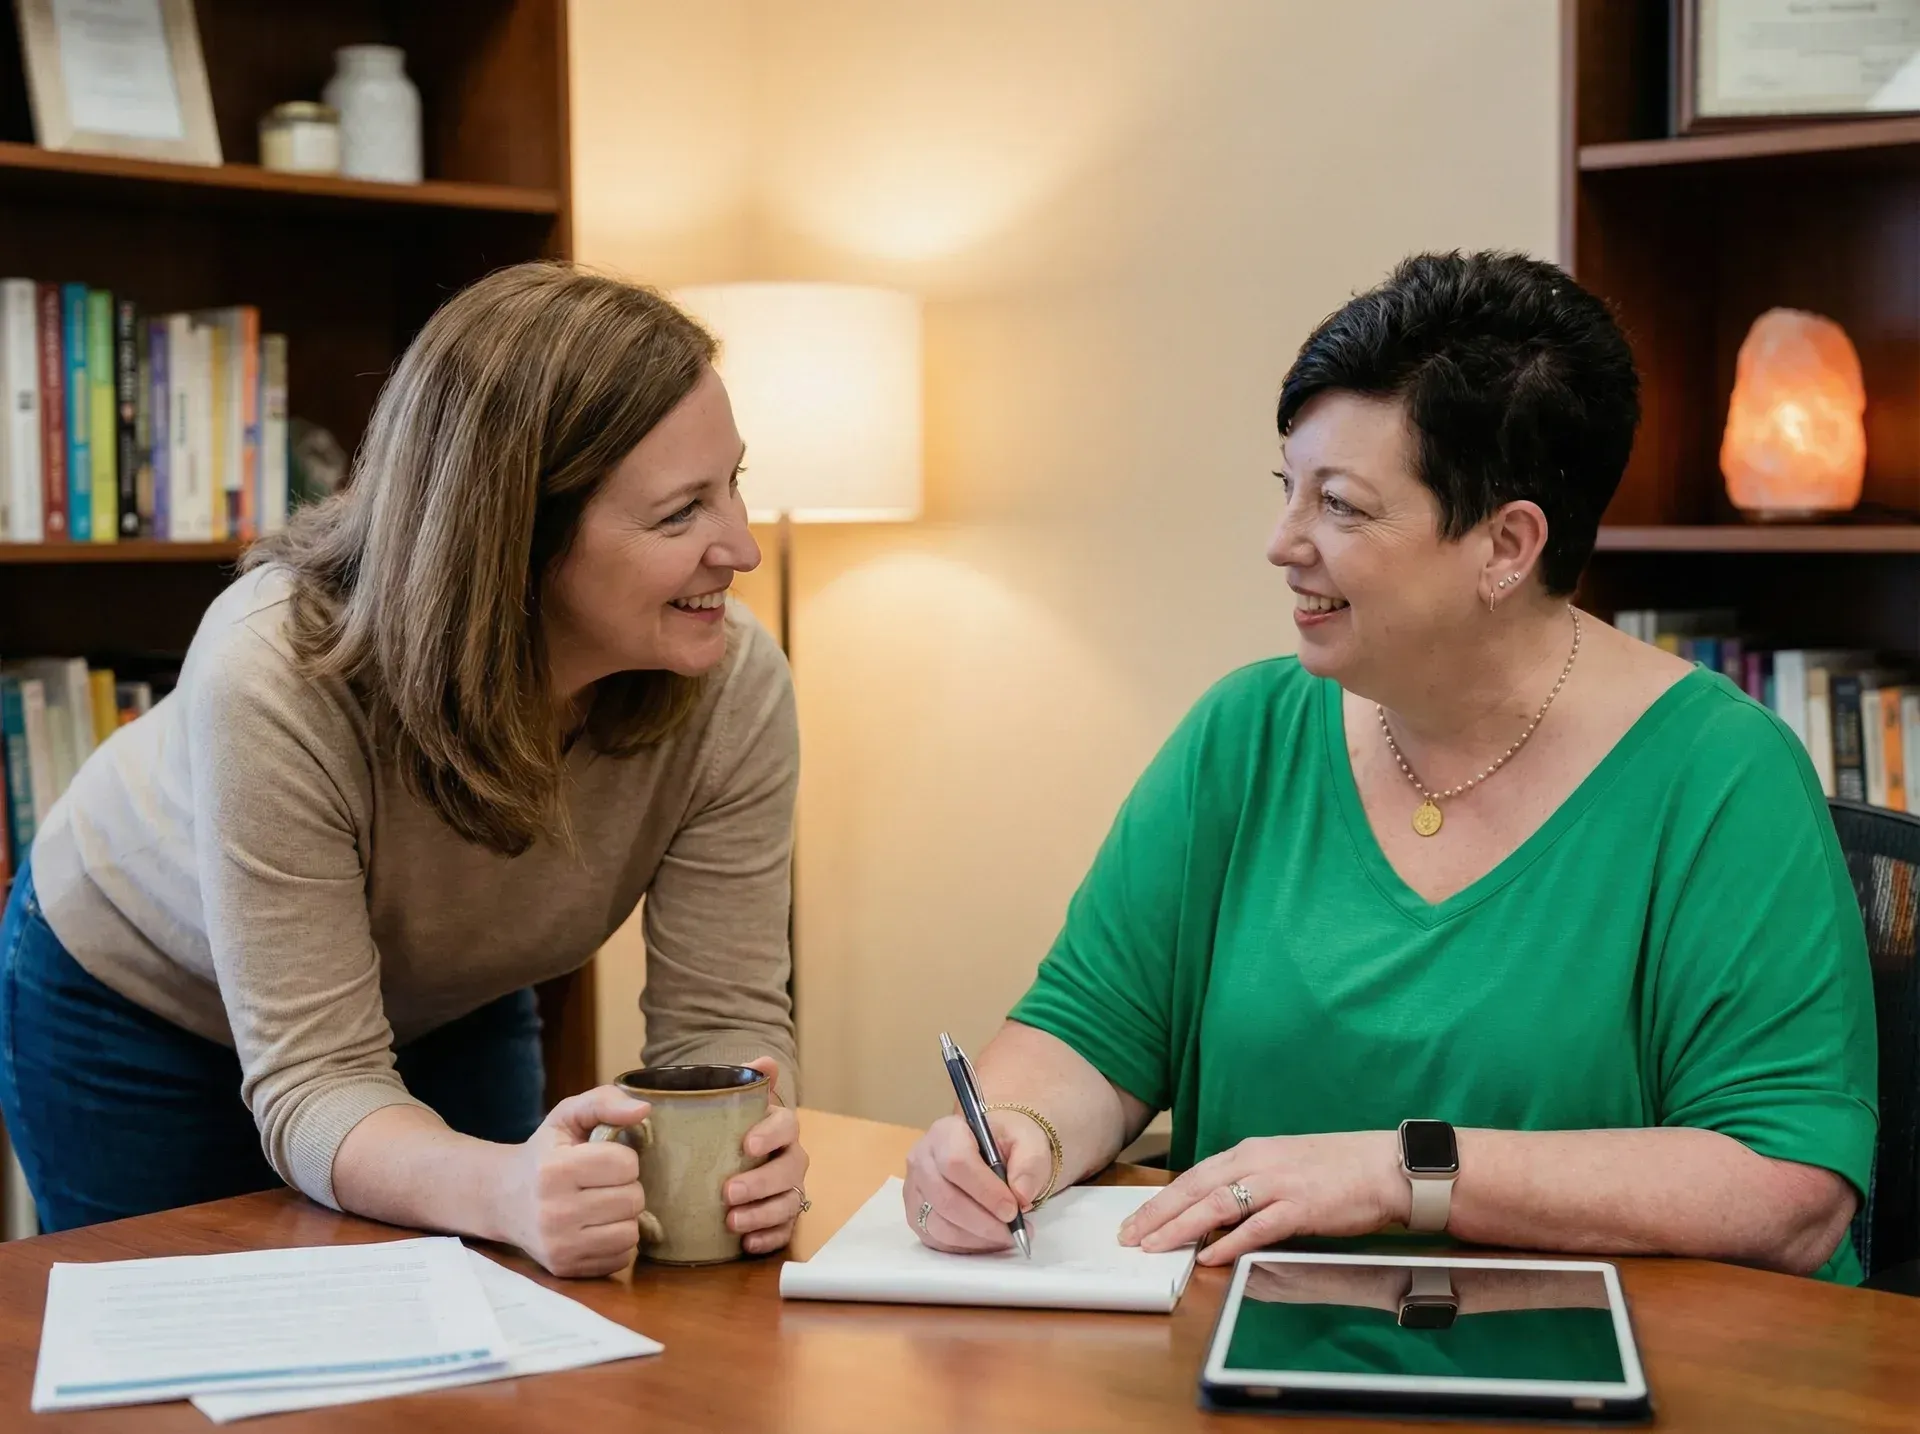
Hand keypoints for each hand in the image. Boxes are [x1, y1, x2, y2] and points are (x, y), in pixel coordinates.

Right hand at [498, 1085, 651, 1277]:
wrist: (503, 1198)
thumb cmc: (544, 1153)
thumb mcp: (567, 1116)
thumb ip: (604, 1102)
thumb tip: (644, 1111)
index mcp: (555, 1169)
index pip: (626, 1164)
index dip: (623, 1157)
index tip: (603, 1158)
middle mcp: (554, 1212)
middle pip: (633, 1199)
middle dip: (626, 1186)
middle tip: (603, 1183)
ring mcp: (558, 1246)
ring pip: (631, 1233)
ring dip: (624, 1216)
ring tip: (602, 1204)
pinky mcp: (565, 1268)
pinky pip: (621, 1258)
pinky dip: (616, 1242)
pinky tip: (597, 1226)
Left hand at [724, 1056, 810, 1255]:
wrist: (722, 1150)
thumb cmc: (724, 1125)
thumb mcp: (726, 1100)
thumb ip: (741, 1079)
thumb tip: (764, 1061)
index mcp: (779, 1126)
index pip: (787, 1125)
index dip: (770, 1135)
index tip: (747, 1145)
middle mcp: (790, 1157)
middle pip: (790, 1170)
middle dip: (762, 1183)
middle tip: (728, 1193)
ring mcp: (788, 1189)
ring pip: (789, 1203)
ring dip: (763, 1215)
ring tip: (731, 1223)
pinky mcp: (781, 1218)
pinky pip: (784, 1232)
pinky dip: (768, 1239)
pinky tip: (746, 1244)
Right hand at [903, 1109, 1054, 1252]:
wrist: (993, 1150)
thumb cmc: (1007, 1143)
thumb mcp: (1028, 1142)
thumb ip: (1029, 1165)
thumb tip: (1021, 1196)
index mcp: (946, 1132)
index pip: (956, 1162)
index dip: (985, 1190)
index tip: (1013, 1209)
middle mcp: (922, 1159)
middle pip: (946, 1198)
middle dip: (984, 1222)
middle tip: (1015, 1231)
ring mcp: (915, 1189)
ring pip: (939, 1224)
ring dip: (978, 1238)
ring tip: (1007, 1236)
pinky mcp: (916, 1215)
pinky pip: (937, 1240)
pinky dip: (967, 1246)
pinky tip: (989, 1239)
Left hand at [1118, 1131, 1404, 1265]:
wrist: (1387, 1166)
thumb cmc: (1339, 1169)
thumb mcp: (1285, 1166)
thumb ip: (1251, 1185)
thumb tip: (1218, 1213)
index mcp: (1252, 1152)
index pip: (1194, 1176)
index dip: (1161, 1199)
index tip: (1136, 1219)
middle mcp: (1258, 1162)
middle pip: (1195, 1188)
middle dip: (1158, 1214)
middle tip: (1130, 1236)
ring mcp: (1279, 1183)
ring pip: (1217, 1205)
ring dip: (1181, 1227)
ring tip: (1155, 1246)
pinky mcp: (1302, 1206)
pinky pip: (1258, 1227)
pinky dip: (1231, 1243)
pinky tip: (1211, 1258)